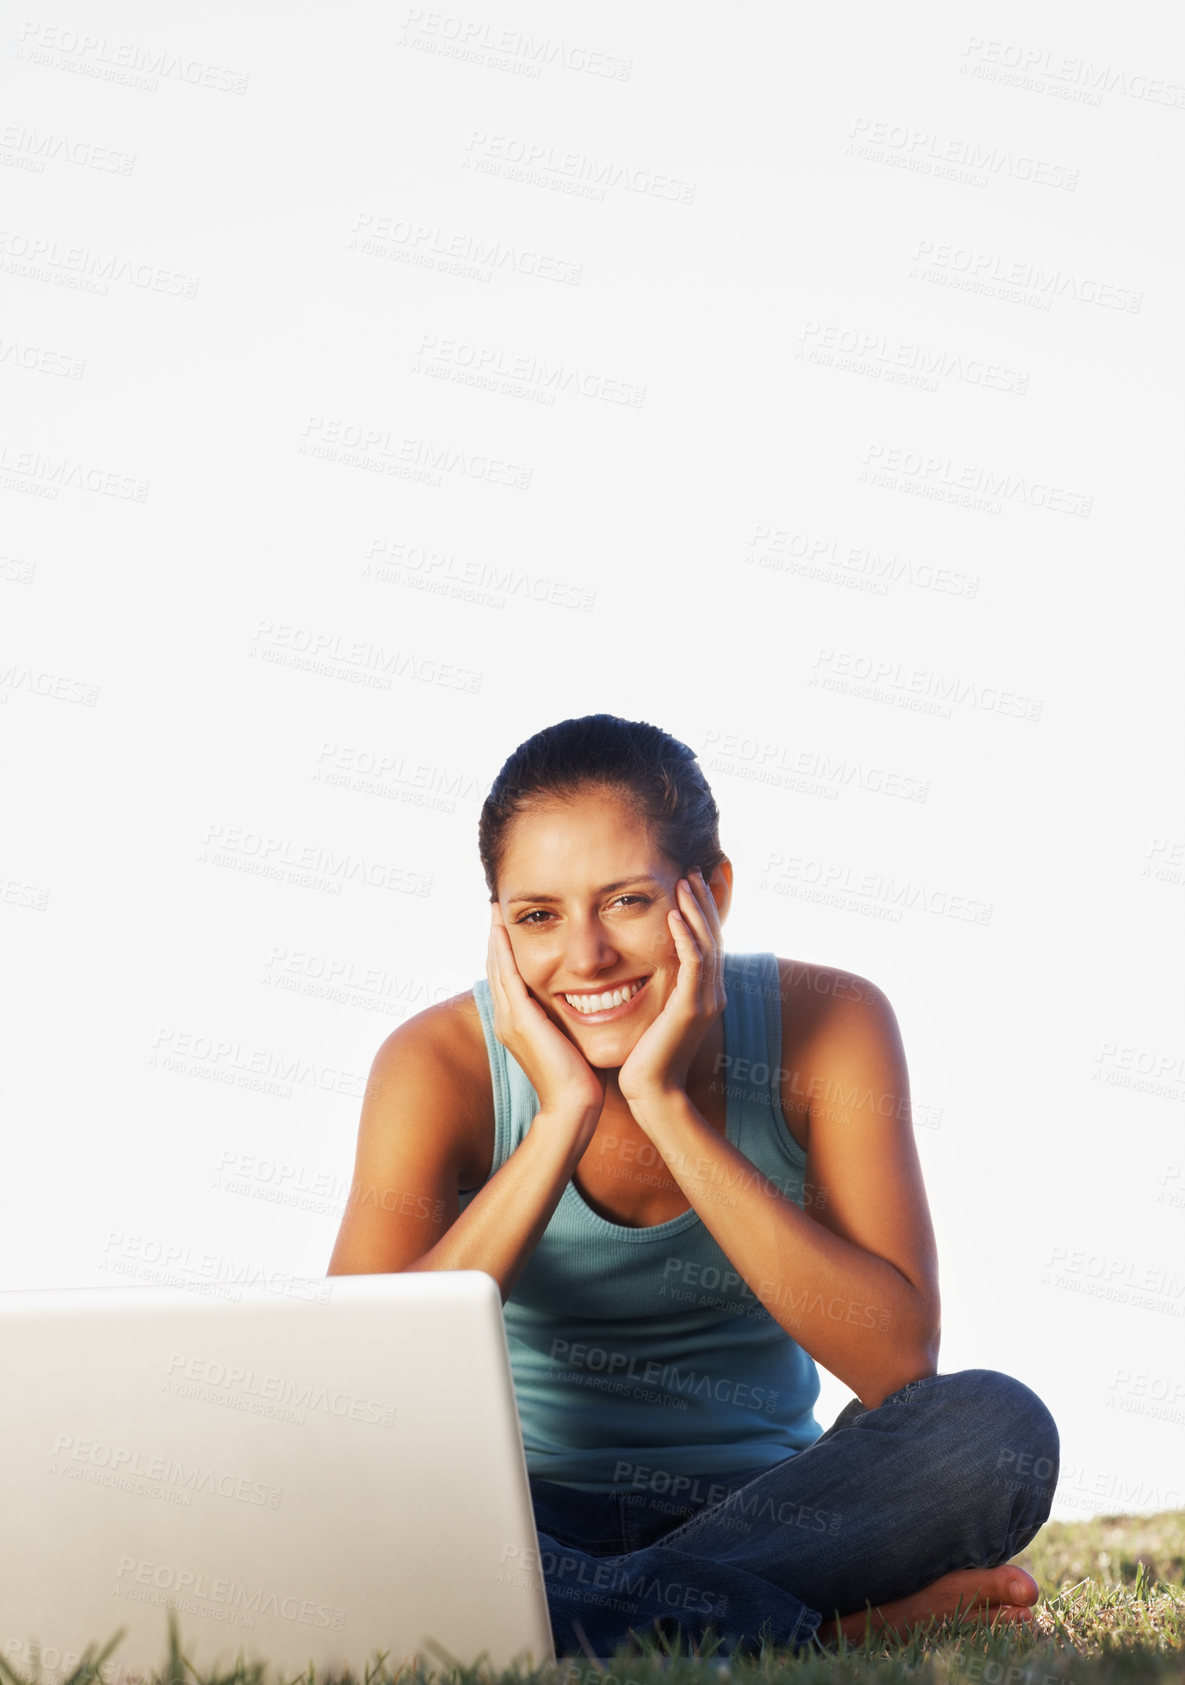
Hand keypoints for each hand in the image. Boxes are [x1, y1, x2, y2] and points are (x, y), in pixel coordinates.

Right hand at [486, 904, 606, 1138]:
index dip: (504, 951)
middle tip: (495, 907)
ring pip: (497, 967)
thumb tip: (579, 1004)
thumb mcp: (567, 1041)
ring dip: (495, 936)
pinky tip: (502, 929)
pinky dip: (503, 950)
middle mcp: (506, 1019)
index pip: (506, 978)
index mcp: (516, 1024)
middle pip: (495, 968)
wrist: (573, 1106)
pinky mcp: (520, 1018)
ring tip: (495, 909)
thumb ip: (564, 1021)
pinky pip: (507, 975)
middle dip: (495, 937)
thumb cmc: (578, 1079)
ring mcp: (509, 1019)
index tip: (507, 924)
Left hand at [617, 869, 726, 1111]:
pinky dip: (686, 939)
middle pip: (713, 936)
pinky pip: (694, 965)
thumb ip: (656, 989)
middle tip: (690, 871)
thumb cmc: (644, 1057)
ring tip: (683, 883)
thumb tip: (638, 967)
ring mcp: (705, 1001)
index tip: (686, 883)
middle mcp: (711, 994)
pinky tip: (674, 917)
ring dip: (695, 911)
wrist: (651, 1092)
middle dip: (702, 902)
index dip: (700, 912)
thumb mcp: (653, 1014)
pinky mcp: (692, 1009)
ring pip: (707, 945)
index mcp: (703, 994)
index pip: (706, 942)